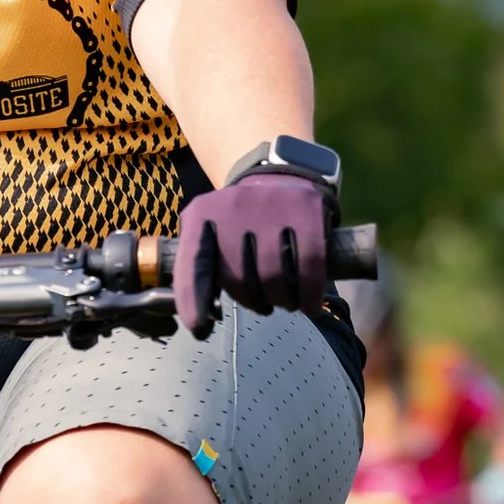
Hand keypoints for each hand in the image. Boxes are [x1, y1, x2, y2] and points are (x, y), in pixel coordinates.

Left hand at [174, 169, 329, 333]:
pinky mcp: (305, 209)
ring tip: (285, 301)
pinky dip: (310, 295)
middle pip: (241, 280)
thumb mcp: (210, 233)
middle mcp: (232, 206)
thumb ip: (199, 269)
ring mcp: (270, 205)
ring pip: (275, 278)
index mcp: (202, 214)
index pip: (194, 265)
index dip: (193, 301)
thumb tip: (198, 323)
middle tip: (264, 303)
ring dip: (282, 301)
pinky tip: (310, 306)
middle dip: (254, 302)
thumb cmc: (240, 221)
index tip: (199, 328)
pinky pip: (309, 266)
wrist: (277, 176)